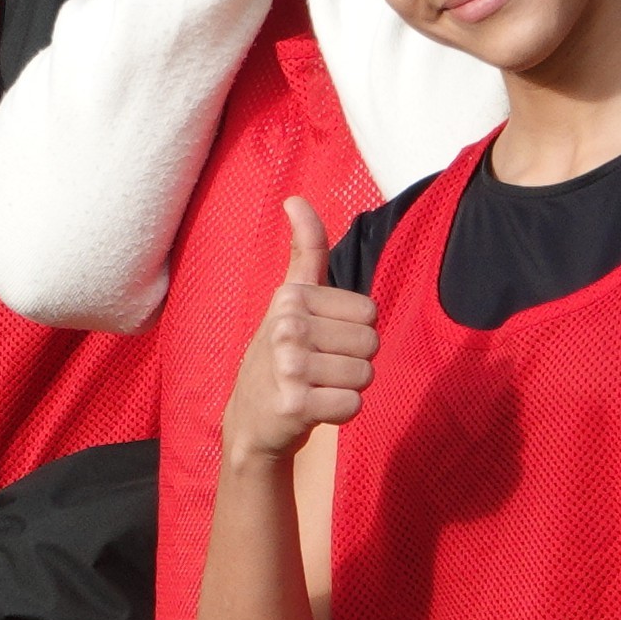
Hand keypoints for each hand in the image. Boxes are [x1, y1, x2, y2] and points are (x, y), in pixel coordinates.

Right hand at [221, 197, 377, 462]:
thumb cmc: (279, 356)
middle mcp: (287, 326)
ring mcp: (289, 366)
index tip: (320, 342)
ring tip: (315, 388)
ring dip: (347, 389)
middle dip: (352, 362)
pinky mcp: (295, 404)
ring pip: (365, 375)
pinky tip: (313, 410)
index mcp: (291, 297)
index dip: (352, 333)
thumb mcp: (289, 300)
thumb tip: (296, 198)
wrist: (250, 420)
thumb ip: (305, 251)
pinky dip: (340, 413)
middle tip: (319, 370)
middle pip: (371, 344)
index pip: (369, 313)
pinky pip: (353, 405)